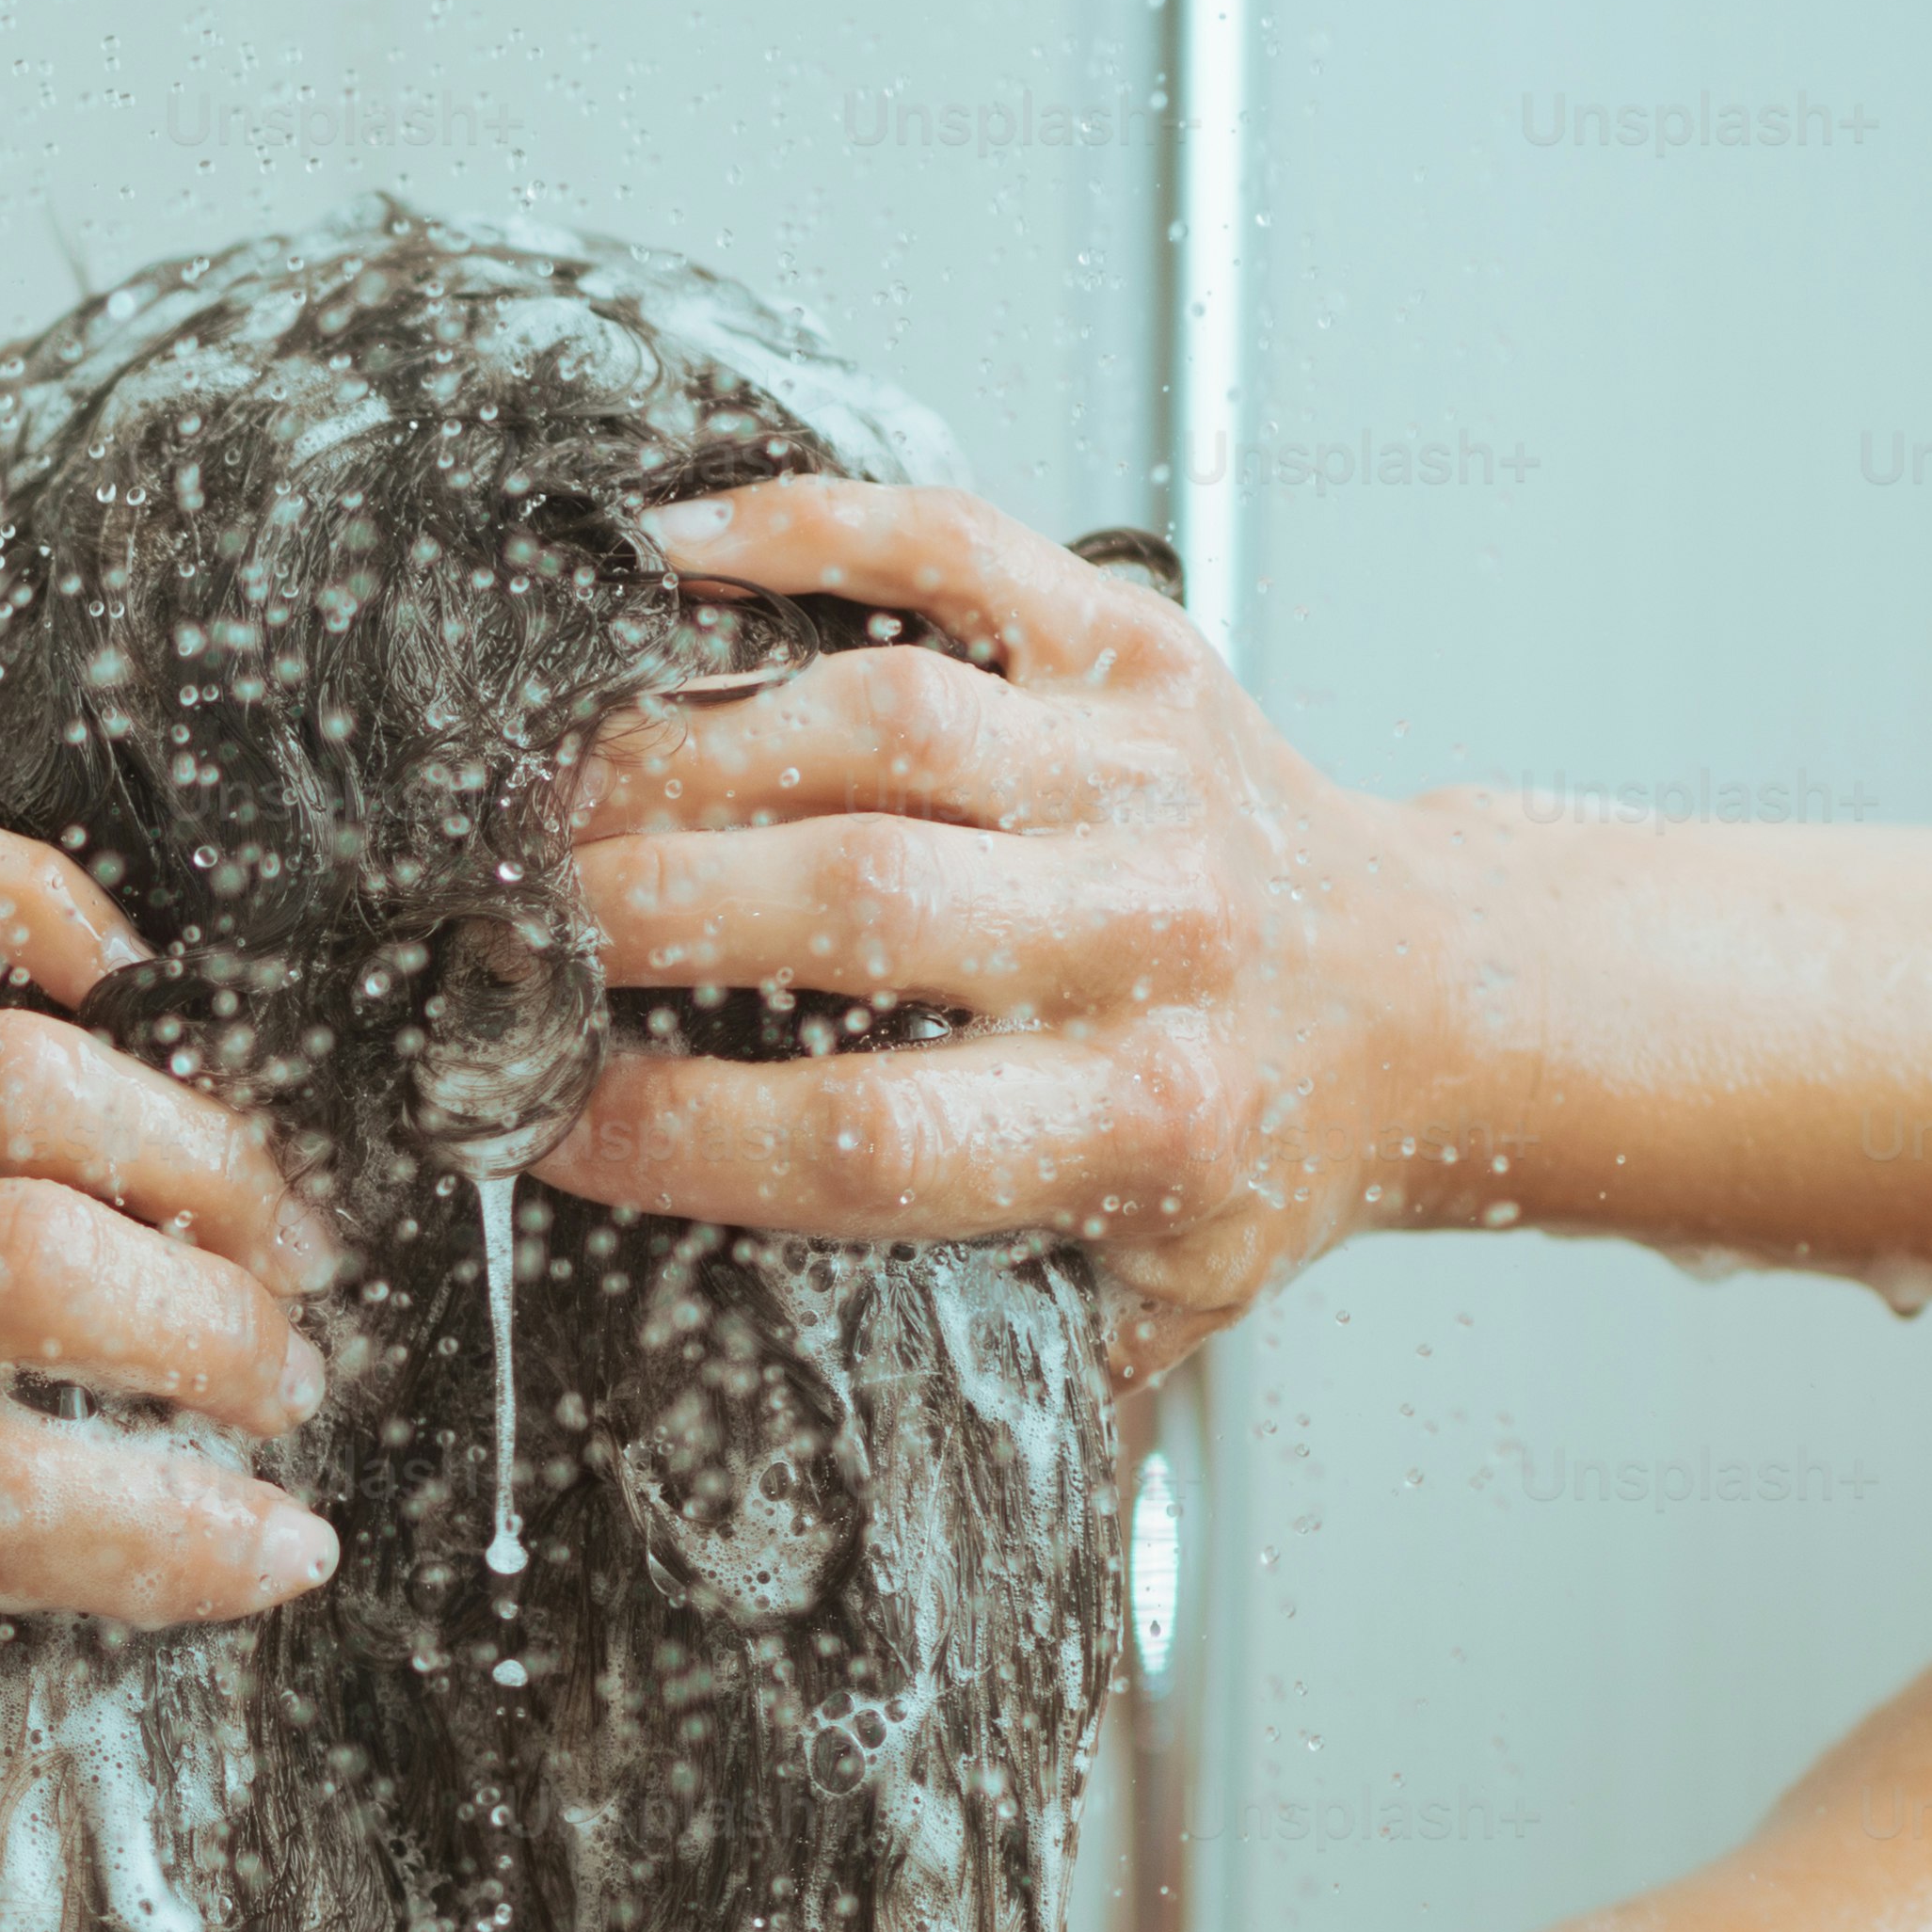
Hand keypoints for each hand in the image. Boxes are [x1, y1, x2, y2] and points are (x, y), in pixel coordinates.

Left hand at [0, 803, 345, 1625]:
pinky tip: (124, 993)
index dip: (176, 1534)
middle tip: (279, 1367)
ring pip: (23, 1086)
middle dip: (217, 1334)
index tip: (286, 1540)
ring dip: (194, 1159)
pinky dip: (52, 909)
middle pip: (36, 1273)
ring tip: (258, 1224)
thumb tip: (161, 1524)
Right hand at [540, 476, 1437, 1378]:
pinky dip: (802, 524)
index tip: (531, 1122)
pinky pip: (952, 548)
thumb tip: (723, 1407)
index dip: (667, 1131)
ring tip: (550, 792)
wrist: (1432, 999)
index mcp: (1142, 1122)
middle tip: (499, 926)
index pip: (863, 1133)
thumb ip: (961, 1358)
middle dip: (633, 911)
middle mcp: (1154, 932)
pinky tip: (667, 552)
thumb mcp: (1138, 1306)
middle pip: (851, 899)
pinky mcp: (1137, 642)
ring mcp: (1145, 768)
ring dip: (679, 745)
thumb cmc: (1247, 1151)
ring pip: (877, 716)